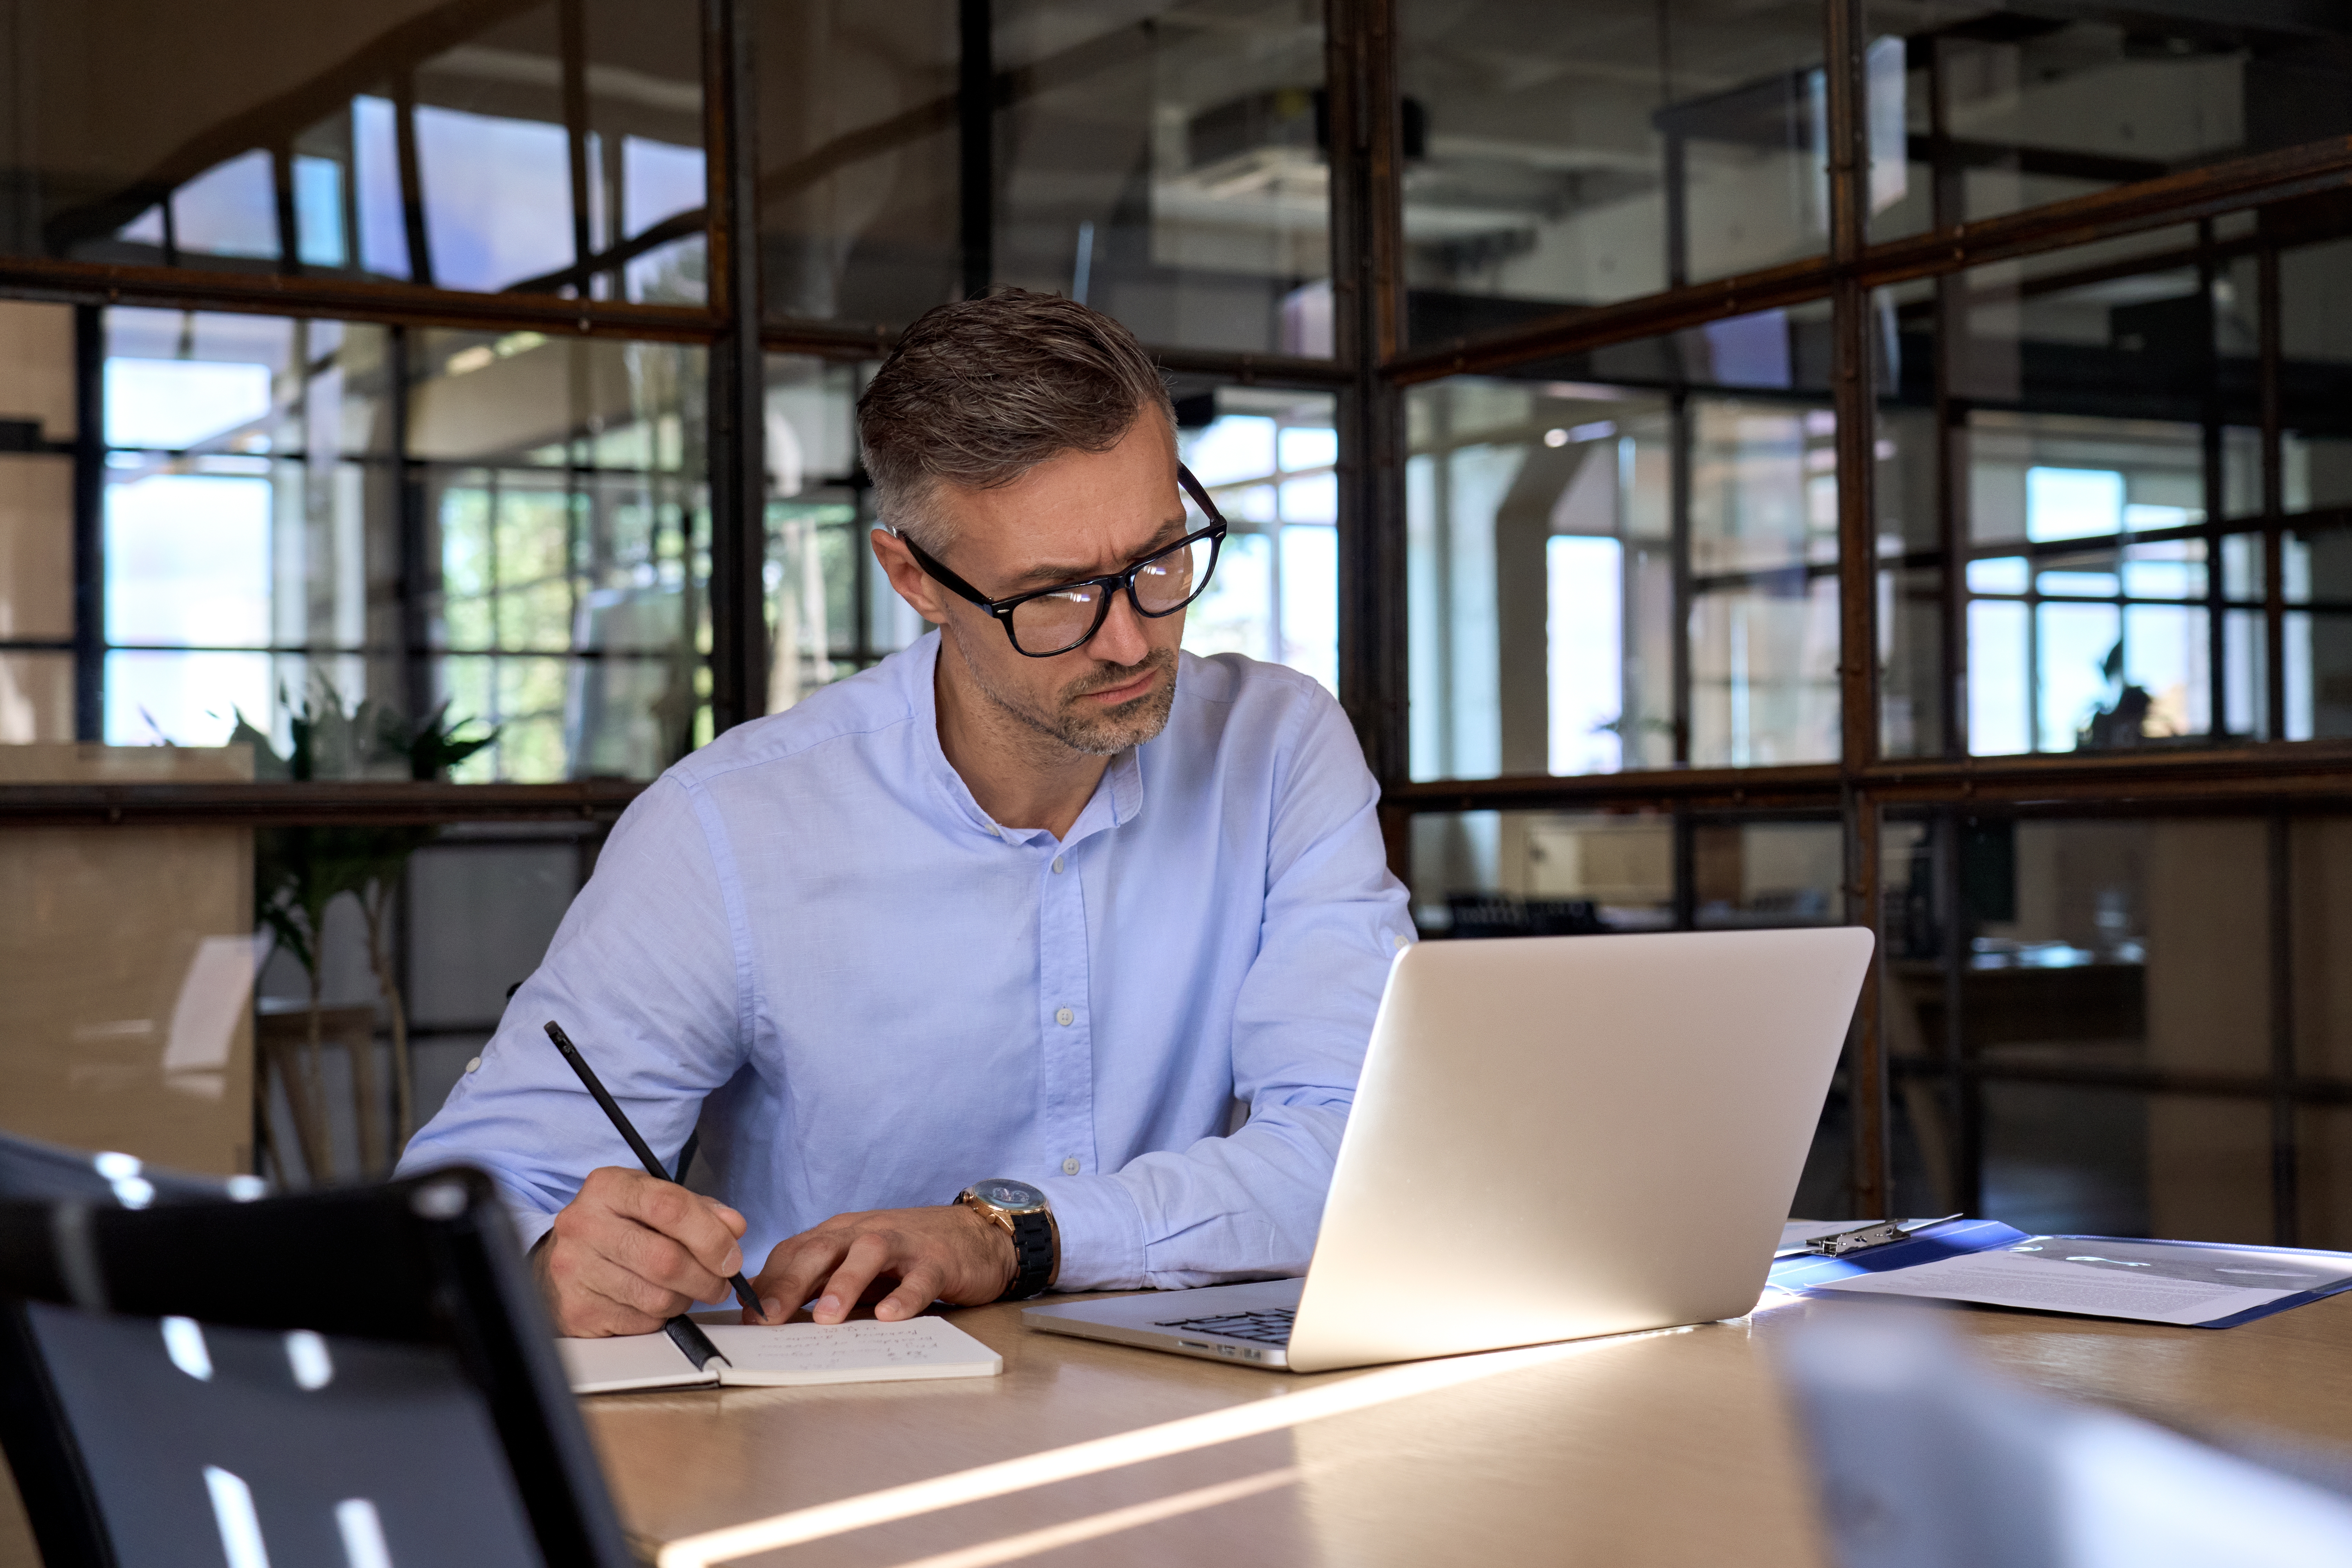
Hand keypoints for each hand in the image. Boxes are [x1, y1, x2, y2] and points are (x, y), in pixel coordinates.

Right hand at [533, 1165, 773, 1335]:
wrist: (561, 1261)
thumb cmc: (617, 1227)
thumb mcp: (653, 1202)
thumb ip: (699, 1210)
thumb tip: (733, 1228)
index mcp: (608, 1187)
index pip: (670, 1207)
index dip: (711, 1235)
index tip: (732, 1255)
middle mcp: (584, 1225)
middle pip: (666, 1260)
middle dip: (707, 1277)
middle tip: (721, 1281)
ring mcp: (575, 1270)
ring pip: (658, 1297)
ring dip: (686, 1299)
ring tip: (686, 1289)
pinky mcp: (578, 1310)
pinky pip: (641, 1322)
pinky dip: (660, 1317)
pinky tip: (653, 1302)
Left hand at [749, 1204, 1015, 1324]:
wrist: (974, 1235)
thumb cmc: (906, 1256)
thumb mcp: (856, 1266)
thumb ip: (819, 1284)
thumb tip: (770, 1315)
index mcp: (840, 1234)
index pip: (795, 1252)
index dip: (769, 1283)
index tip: (748, 1318)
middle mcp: (864, 1233)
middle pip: (822, 1250)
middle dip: (791, 1284)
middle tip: (770, 1319)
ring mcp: (903, 1244)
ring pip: (868, 1254)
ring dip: (844, 1284)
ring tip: (826, 1318)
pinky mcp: (937, 1260)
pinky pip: (919, 1277)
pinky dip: (904, 1295)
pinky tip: (890, 1316)